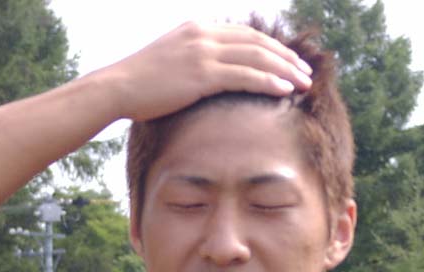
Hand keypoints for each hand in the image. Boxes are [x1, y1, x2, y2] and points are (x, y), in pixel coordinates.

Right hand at [106, 21, 312, 121]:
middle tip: (306, 73)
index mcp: (199, 29)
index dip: (273, 48)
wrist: (118, 88)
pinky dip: (268, 82)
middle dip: (286, 58)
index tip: (290, 62)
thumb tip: (214, 76)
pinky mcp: (202, 74)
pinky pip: (244, 76)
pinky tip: (284, 90)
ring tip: (304, 84)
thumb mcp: (172, 60)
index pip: (246, 35)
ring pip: (257, 58)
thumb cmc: (142, 83)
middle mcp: (204, 35)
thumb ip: (196, 59)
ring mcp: (203, 52)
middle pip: (258, 43)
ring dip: (285, 71)